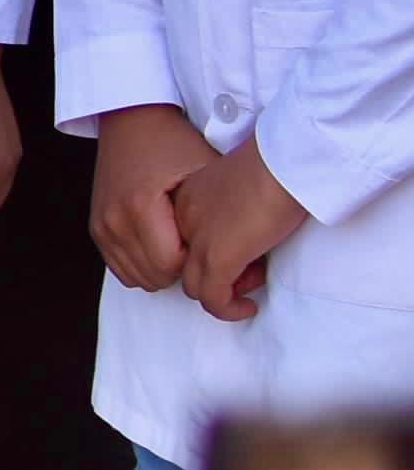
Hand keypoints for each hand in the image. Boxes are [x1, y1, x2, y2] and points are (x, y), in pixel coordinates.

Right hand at [91, 103, 210, 292]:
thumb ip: (215, 213)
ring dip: (163, 271)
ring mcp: (102, 225)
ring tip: (185, 249)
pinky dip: (143, 266)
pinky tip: (164, 248)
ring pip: (137, 278)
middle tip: (205, 251)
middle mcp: (113, 219)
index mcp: (139, 205)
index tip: (214, 245)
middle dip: (184, 271)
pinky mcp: (97, 228)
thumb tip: (241, 248)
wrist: (132, 119)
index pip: (171, 266)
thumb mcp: (203, 170)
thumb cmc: (172, 141)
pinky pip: (120, 268)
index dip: (199, 263)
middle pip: (154, 276)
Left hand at [176, 132, 309, 321]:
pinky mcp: (218, 257)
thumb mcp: (243, 188)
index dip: (214, 253)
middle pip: (186, 264)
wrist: (285, 160)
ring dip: (225, 292)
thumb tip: (248, 236)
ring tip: (253, 283)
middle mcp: (184, 220)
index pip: (185, 240)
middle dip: (219, 274)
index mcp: (188, 199)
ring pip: (195, 286)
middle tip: (252, 269)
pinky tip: (248, 307)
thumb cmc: (276, 166)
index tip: (247, 250)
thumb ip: (233, 210)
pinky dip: (228, 309)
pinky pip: (212, 298)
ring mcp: (198, 239)